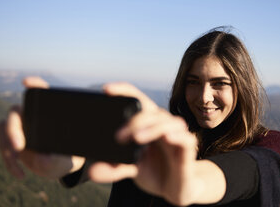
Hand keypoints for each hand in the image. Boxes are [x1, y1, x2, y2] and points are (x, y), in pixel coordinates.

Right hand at [0, 77, 84, 178]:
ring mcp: (20, 125)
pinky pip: (2, 144)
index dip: (34, 84)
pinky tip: (21, 173)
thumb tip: (42, 157)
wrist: (59, 165)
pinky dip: (9, 161)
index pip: (42, 93)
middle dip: (14, 129)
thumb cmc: (67, 156)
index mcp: (50, 111)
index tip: (26, 82)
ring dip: (7, 145)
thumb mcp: (67, 159)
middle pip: (15, 112)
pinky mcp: (12, 138)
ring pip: (3, 127)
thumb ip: (57, 158)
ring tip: (18, 162)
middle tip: (19, 147)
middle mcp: (33, 114)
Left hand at [88, 82, 200, 204]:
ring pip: (167, 122)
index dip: (124, 91)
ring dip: (151, 128)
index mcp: (147, 123)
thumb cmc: (154, 170)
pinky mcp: (187, 150)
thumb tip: (92, 171)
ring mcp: (176, 136)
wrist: (175, 189)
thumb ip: (114, 167)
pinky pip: (185, 138)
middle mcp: (162, 125)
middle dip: (134, 120)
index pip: (137, 100)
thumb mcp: (131, 169)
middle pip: (150, 110)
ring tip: (136, 139)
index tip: (106, 90)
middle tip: (118, 137)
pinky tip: (166, 138)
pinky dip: (176, 136)